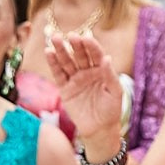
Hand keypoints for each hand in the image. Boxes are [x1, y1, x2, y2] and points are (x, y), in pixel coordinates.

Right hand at [48, 34, 123, 153]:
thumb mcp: (115, 93)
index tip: (85, 37)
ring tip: (55, 39)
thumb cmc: (111, 110)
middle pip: (79, 55)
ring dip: (60, 50)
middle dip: (74, 45)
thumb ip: (110, 76)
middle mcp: (87, 71)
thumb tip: (107, 58)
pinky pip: (58, 74)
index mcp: (101, 70)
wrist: (99, 129)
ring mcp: (75, 79)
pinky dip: (53, 63)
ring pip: (67, 62)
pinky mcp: (65, 88)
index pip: (96, 54)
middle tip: (69, 35)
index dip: (91, 46)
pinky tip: (49, 52)